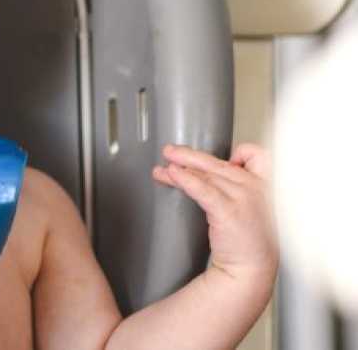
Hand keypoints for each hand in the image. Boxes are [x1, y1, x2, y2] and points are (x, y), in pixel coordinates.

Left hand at [152, 143, 277, 282]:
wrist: (251, 271)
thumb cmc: (248, 240)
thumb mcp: (249, 206)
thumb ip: (235, 186)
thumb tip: (205, 170)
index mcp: (262, 184)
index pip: (254, 155)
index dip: (239, 153)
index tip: (217, 159)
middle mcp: (253, 187)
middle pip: (217, 163)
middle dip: (189, 156)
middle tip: (169, 151)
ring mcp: (242, 198)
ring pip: (206, 175)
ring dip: (180, 168)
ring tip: (163, 167)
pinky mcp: (228, 212)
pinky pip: (204, 190)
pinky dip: (186, 180)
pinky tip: (172, 174)